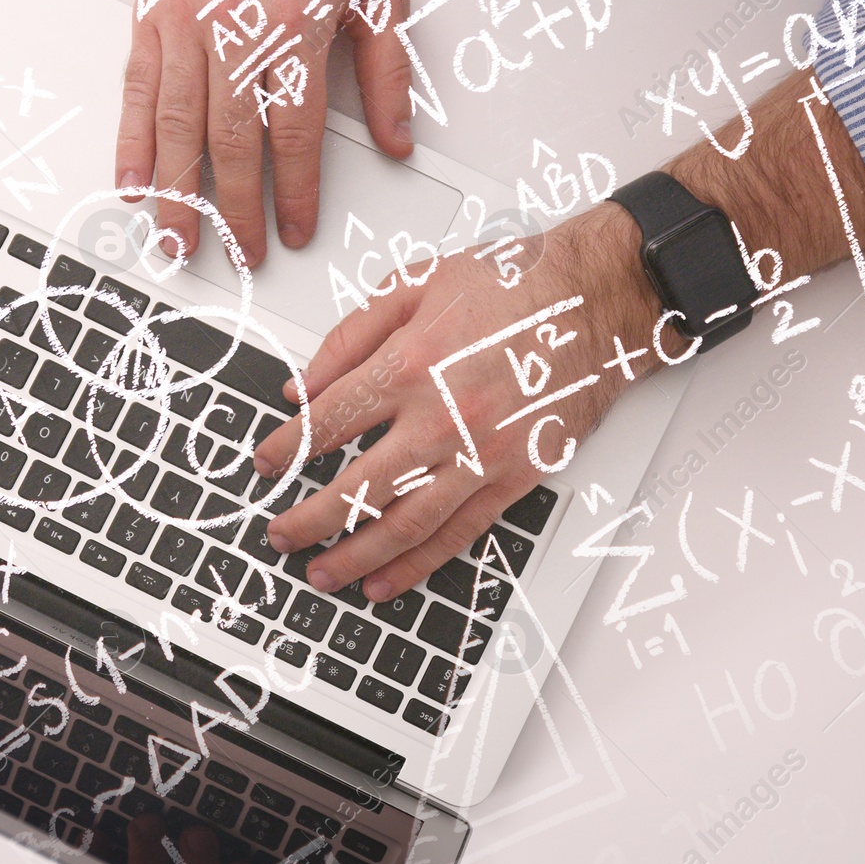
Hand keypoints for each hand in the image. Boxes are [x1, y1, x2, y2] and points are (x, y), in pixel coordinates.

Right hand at [115, 0, 415, 266]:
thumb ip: (389, 68)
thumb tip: (397, 140)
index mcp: (295, 26)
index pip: (295, 133)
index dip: (296, 191)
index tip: (296, 230)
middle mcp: (235, 29)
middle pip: (234, 142)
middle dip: (235, 209)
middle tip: (239, 253)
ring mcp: (186, 24)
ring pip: (180, 126)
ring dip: (179, 194)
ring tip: (181, 240)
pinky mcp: (150, 16)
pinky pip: (138, 90)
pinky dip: (132, 142)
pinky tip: (134, 182)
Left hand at [251, 206, 667, 598]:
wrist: (599, 299)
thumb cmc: (516, 284)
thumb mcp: (417, 282)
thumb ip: (351, 336)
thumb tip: (303, 386)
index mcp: (410, 363)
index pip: (327, 423)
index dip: (286, 451)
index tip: (266, 466)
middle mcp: (441, 417)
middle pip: (355, 488)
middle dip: (308, 520)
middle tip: (281, 535)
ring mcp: (480, 455)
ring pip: (402, 525)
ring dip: (354, 557)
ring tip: (321, 574)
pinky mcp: (513, 477)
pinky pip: (457, 534)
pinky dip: (417, 565)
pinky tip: (385, 580)